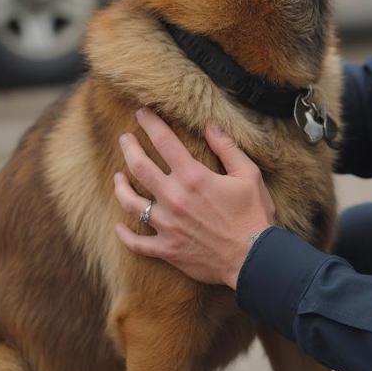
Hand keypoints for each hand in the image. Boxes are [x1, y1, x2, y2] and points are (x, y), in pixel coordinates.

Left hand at [114, 108, 275, 287]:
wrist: (252, 258)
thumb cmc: (254, 215)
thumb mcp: (249, 175)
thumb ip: (228, 149)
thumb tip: (210, 126)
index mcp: (194, 177)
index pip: (164, 142)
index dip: (151, 124)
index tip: (142, 112)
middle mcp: (174, 198)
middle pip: (139, 167)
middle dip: (129, 148)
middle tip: (124, 139)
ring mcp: (167, 225)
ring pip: (130, 203)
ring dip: (120, 187)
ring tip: (117, 177)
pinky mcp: (166, 249)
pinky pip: (136, 242)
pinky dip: (124, 234)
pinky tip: (119, 226)